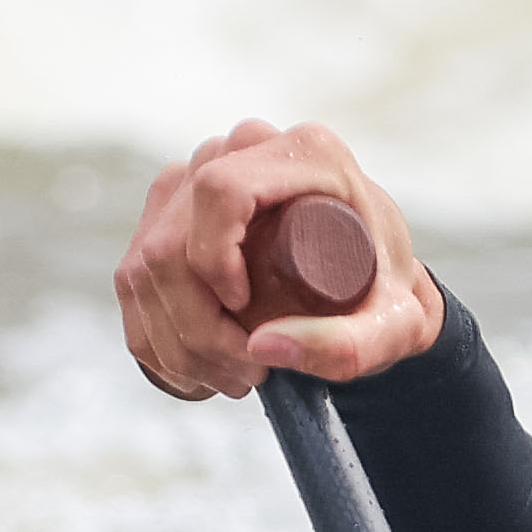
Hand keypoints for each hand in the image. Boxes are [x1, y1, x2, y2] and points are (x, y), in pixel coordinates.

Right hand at [113, 120, 445, 399]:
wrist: (372, 286)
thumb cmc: (387, 296)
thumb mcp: (398, 327)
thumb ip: (352, 346)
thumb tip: (260, 348)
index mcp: (304, 153)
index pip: (221, 190)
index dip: (215, 258)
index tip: (246, 313)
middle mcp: (240, 151)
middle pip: (172, 241)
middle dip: (197, 327)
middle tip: (248, 375)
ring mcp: (195, 177)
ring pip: (145, 266)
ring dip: (176, 342)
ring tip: (233, 379)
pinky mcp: (167, 212)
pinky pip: (134, 277)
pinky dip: (154, 337)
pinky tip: (194, 369)